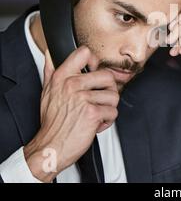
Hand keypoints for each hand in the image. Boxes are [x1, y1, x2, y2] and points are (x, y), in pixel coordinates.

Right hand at [23, 46, 118, 181]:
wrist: (51, 147)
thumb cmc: (52, 121)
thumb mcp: (47, 91)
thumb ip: (51, 71)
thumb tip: (51, 54)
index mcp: (62, 77)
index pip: (84, 53)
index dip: (94, 61)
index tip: (95, 71)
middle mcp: (72, 85)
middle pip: (107, 75)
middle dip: (109, 90)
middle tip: (101, 99)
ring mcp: (82, 99)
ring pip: (114, 95)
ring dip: (109, 108)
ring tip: (97, 113)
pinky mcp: (92, 113)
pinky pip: (113, 112)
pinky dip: (108, 121)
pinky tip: (96, 123)